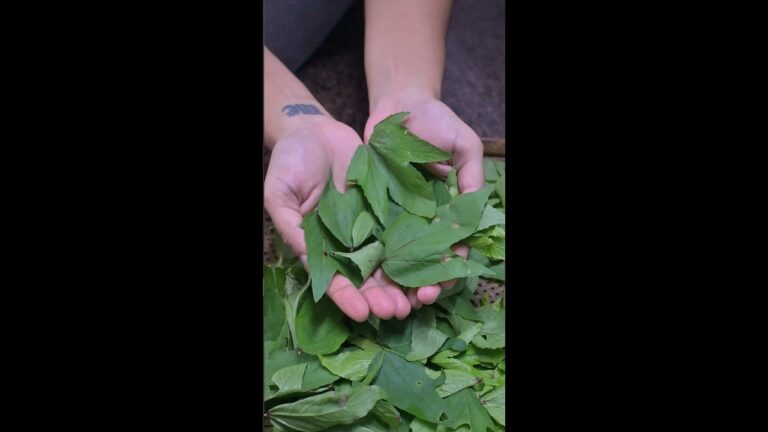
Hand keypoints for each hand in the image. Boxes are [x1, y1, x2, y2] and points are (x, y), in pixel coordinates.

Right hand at [264, 117, 412, 321]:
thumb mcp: (278, 192)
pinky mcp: (389, 210)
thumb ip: (290, 224)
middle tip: (398, 311)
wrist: (314, 131)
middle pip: (367, 278)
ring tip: (420, 297)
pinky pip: (405, 231)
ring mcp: (370, 228)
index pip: (334, 280)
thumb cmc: (290, 161)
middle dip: (382, 297)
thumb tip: (306, 255)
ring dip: (404, 282)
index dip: (348, 298)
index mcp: (319, 246)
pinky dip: (419, 249)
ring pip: (390, 262)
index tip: (363, 314)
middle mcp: (347, 243)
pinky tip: (433, 263)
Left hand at [364, 91, 484, 306]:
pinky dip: (366, 259)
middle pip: (422, 264)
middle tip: (412, 302)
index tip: (439, 285)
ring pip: (394, 259)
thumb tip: (470, 210)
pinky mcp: (369, 208)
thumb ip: (471, 175)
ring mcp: (395, 216)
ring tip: (387, 302)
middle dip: (419, 286)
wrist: (400, 103)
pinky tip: (362, 279)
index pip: (451, 251)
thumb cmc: (438, 122)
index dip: (447, 271)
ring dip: (393, 284)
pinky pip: (367, 237)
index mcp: (448, 212)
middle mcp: (422, 220)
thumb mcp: (465, 145)